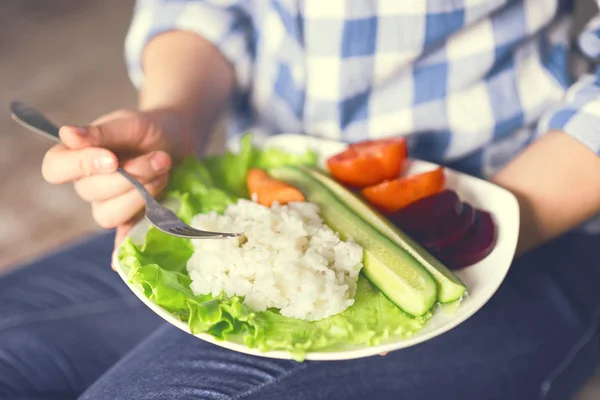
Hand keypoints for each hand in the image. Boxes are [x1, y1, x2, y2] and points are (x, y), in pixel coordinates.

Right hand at [41, 108, 191, 264]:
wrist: (180, 139)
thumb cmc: (150, 129)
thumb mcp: (129, 123)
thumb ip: (101, 132)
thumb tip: (66, 134)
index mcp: (77, 156)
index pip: (55, 169)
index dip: (81, 166)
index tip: (113, 160)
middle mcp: (87, 184)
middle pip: (91, 193)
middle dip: (131, 176)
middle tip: (160, 158)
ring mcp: (109, 205)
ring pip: (108, 216)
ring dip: (140, 196)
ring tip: (163, 173)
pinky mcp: (132, 219)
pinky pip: (122, 238)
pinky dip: (122, 247)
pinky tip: (121, 257)